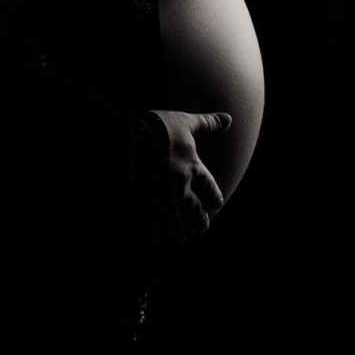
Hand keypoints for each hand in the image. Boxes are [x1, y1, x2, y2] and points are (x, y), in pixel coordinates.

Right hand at [145, 109, 231, 245]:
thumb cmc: (157, 125)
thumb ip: (208, 123)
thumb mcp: (185, 122)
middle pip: (195, 211)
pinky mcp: (141, 201)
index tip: (216, 203)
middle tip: (203, 226)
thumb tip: (229, 118)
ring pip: (177, 223)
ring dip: (182, 230)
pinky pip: (155, 225)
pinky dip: (160, 232)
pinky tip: (159, 236)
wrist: (124, 133)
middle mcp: (179, 186)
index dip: (214, 198)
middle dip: (200, 220)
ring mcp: (159, 195)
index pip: (210, 189)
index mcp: (191, 167)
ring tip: (183, 236)